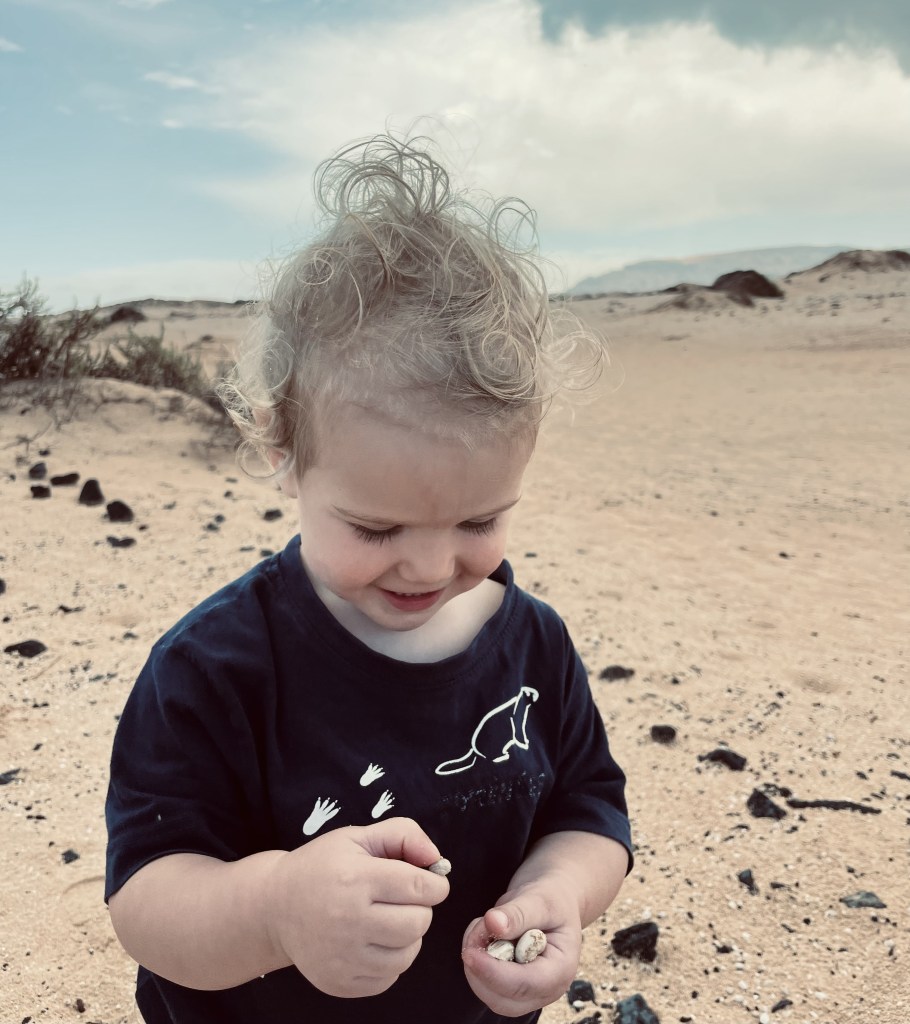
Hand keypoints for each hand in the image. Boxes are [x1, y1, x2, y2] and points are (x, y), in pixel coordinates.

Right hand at [265, 817, 448, 997]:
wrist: (274, 907)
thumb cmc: (321, 867)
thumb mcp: (357, 837)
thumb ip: (403, 835)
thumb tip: (437, 859)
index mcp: (355, 879)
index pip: (419, 886)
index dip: (435, 882)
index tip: (431, 880)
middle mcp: (349, 921)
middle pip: (418, 922)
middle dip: (420, 908)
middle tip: (402, 899)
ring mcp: (343, 957)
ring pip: (408, 954)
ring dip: (407, 936)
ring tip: (387, 919)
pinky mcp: (340, 983)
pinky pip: (389, 977)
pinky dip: (390, 960)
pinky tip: (372, 941)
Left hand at [461, 890, 581, 1016]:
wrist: (553, 902)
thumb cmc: (551, 900)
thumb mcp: (540, 900)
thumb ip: (518, 913)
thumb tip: (493, 922)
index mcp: (561, 969)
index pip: (524, 984)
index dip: (493, 972)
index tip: (469, 953)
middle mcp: (546, 990)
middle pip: (503, 999)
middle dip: (481, 970)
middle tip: (476, 930)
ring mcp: (528, 993)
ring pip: (490, 995)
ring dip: (475, 964)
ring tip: (483, 927)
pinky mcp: (511, 988)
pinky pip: (485, 985)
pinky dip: (477, 961)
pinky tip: (485, 936)